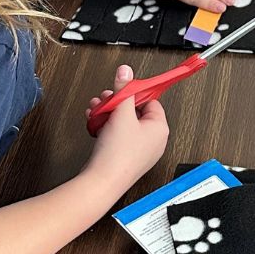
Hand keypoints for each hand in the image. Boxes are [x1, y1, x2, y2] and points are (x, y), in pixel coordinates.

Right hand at [84, 65, 168, 190]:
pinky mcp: (124, 157)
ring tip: (96, 108)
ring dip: (108, 113)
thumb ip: (123, 88)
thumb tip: (126, 71)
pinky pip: (117, 136)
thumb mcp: (121, 112)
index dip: (135, 93)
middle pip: (135, 111)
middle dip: (116, 102)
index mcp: (159, 129)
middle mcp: (152, 141)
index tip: (122, 87)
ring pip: (123, 123)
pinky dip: (106, 127)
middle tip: (106, 98)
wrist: (101, 182)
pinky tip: (94, 121)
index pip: (151, 100)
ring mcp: (138, 151)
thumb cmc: (117, 154)